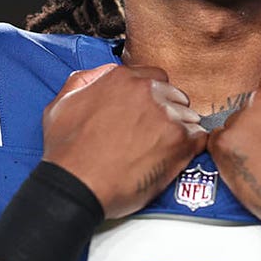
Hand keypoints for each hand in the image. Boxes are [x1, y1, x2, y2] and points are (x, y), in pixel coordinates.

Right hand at [41, 63, 207, 218]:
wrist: (76, 186)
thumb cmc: (67, 153)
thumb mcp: (61, 104)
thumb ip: (85, 81)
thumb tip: (102, 74)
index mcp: (122, 79)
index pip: (155, 78)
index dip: (152, 96)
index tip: (147, 111)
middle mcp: (148, 91)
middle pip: (174, 95)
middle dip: (168, 111)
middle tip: (153, 133)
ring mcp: (167, 115)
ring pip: (188, 116)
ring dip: (179, 130)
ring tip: (159, 150)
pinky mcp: (180, 141)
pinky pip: (199, 137)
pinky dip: (191, 147)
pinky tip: (175, 157)